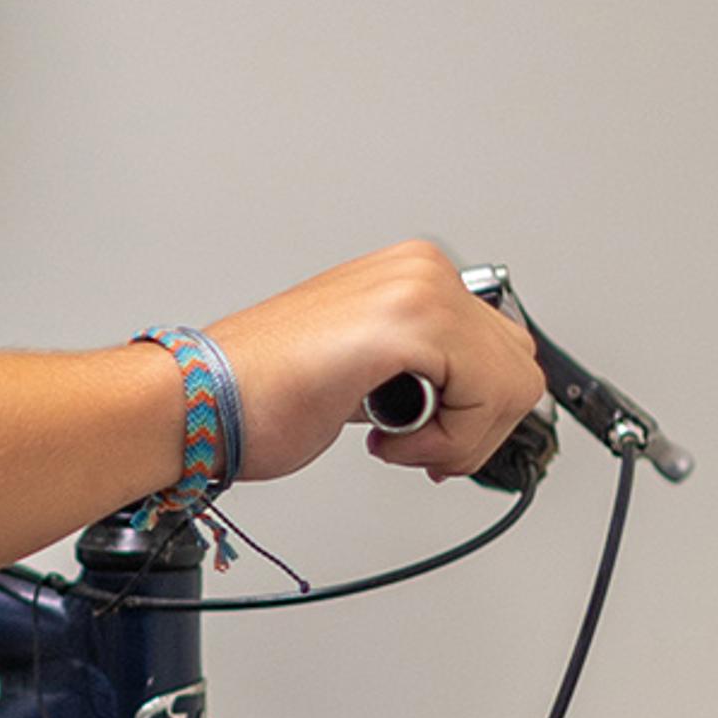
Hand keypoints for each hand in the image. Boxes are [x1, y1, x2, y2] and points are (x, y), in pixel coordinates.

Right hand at [208, 242, 544, 483]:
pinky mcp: (408, 324)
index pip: (504, 349)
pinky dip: (444, 440)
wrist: (199, 400)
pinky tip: (384, 436)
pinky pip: (485, 398)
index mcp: (412, 273)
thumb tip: (473, 403)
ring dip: (458, 437)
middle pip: (518, 369)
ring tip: (395, 438)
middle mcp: (421, 271)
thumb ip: (424, 370)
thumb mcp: (368, 368)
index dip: (476, 412)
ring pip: (511, 387)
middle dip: (475, 429)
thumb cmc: (258, 392)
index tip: (430, 435)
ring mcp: (417, 291)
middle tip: (416, 446)